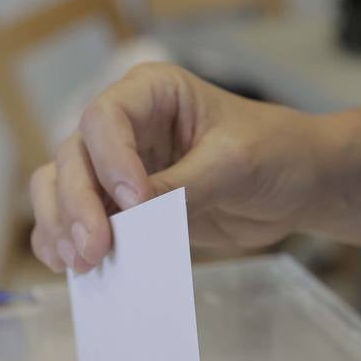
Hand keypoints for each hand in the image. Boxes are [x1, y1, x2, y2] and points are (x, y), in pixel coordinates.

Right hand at [29, 63, 324, 271]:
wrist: (299, 185)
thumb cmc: (276, 153)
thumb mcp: (235, 163)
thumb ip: (183, 186)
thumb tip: (132, 216)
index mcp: (152, 92)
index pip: (105, 118)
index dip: (110, 160)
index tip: (135, 202)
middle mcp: (125, 125)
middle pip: (74, 156)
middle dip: (77, 204)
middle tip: (93, 250)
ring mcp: (118, 167)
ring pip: (61, 186)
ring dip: (61, 224)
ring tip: (79, 262)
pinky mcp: (122, 206)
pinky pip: (76, 219)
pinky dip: (65, 240)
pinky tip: (71, 267)